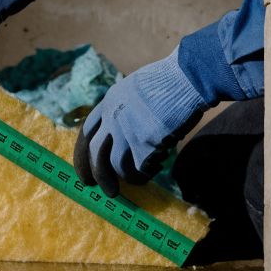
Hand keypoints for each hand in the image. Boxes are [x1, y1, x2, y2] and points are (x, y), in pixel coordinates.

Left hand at [73, 48, 207, 196]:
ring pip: (117, 166)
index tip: (85, 172)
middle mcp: (112, 117)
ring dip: (130, 177)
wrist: (187, 78)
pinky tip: (158, 166)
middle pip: (95, 154)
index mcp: (108, 102)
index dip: (83, 156)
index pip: (86, 133)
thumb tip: (121, 134)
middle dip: (98, 176)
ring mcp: (127, 130)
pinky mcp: (144, 142)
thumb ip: (123, 111)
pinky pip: (140, 169)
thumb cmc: (168, 83)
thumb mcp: (134, 91)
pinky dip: (147, 172)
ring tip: (143, 177)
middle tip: (108, 192)